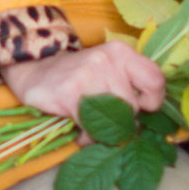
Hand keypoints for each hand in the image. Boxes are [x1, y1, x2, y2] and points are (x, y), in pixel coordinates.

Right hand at [0, 42, 165, 122]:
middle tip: (106, 121)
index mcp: (120, 52)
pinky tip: (79, 130)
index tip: (141, 108)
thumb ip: (129, 85)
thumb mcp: (107, 69)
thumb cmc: (78, 76)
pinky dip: (87, 137)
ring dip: (103, 132)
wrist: (33, 72)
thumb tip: (148, 117)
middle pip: (132, 107)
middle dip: (121, 121)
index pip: (155, 80)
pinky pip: (91, 128)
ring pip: (113, 120)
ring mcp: (87, 75)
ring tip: (91, 126)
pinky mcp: (69, 93)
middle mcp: (106, 60)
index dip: (152, 101)